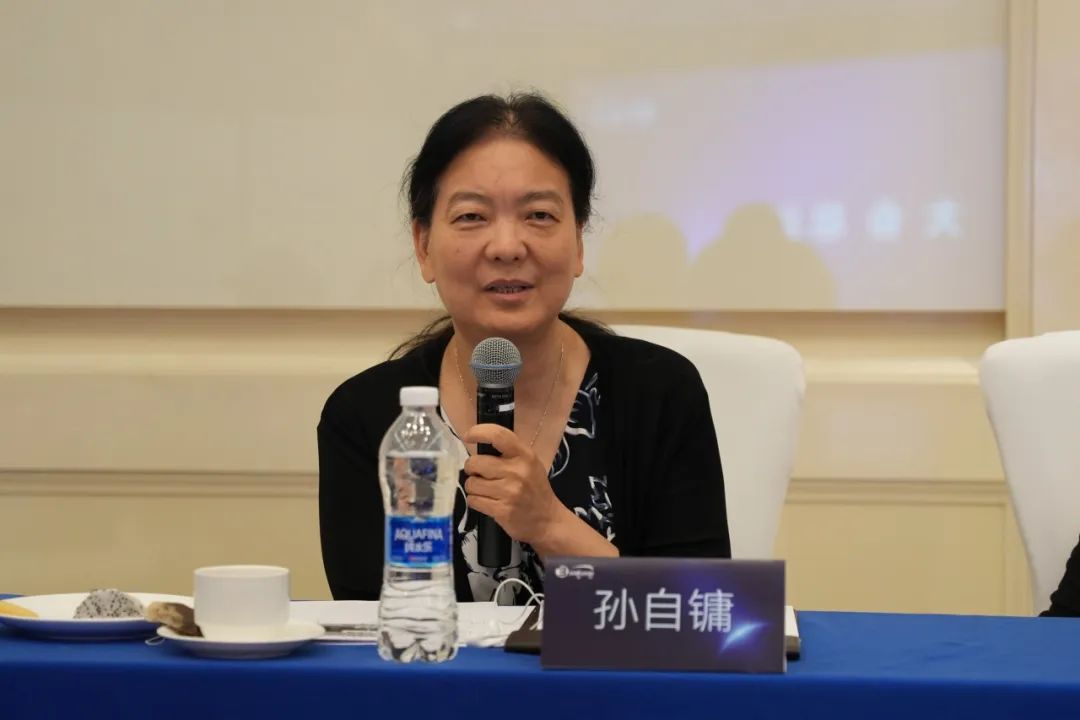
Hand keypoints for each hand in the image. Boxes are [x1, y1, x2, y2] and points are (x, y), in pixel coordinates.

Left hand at [461, 423, 570, 547]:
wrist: (548, 520)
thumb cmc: (535, 489)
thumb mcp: (530, 464)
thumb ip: (509, 452)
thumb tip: (478, 443)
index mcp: (525, 456)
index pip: (498, 436)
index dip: (478, 432)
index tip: (468, 436)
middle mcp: (517, 471)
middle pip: (475, 462)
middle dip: (471, 469)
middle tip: (479, 474)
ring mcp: (509, 492)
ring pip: (471, 484)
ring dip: (474, 488)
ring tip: (486, 491)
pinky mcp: (502, 510)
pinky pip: (473, 501)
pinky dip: (476, 501)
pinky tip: (488, 502)